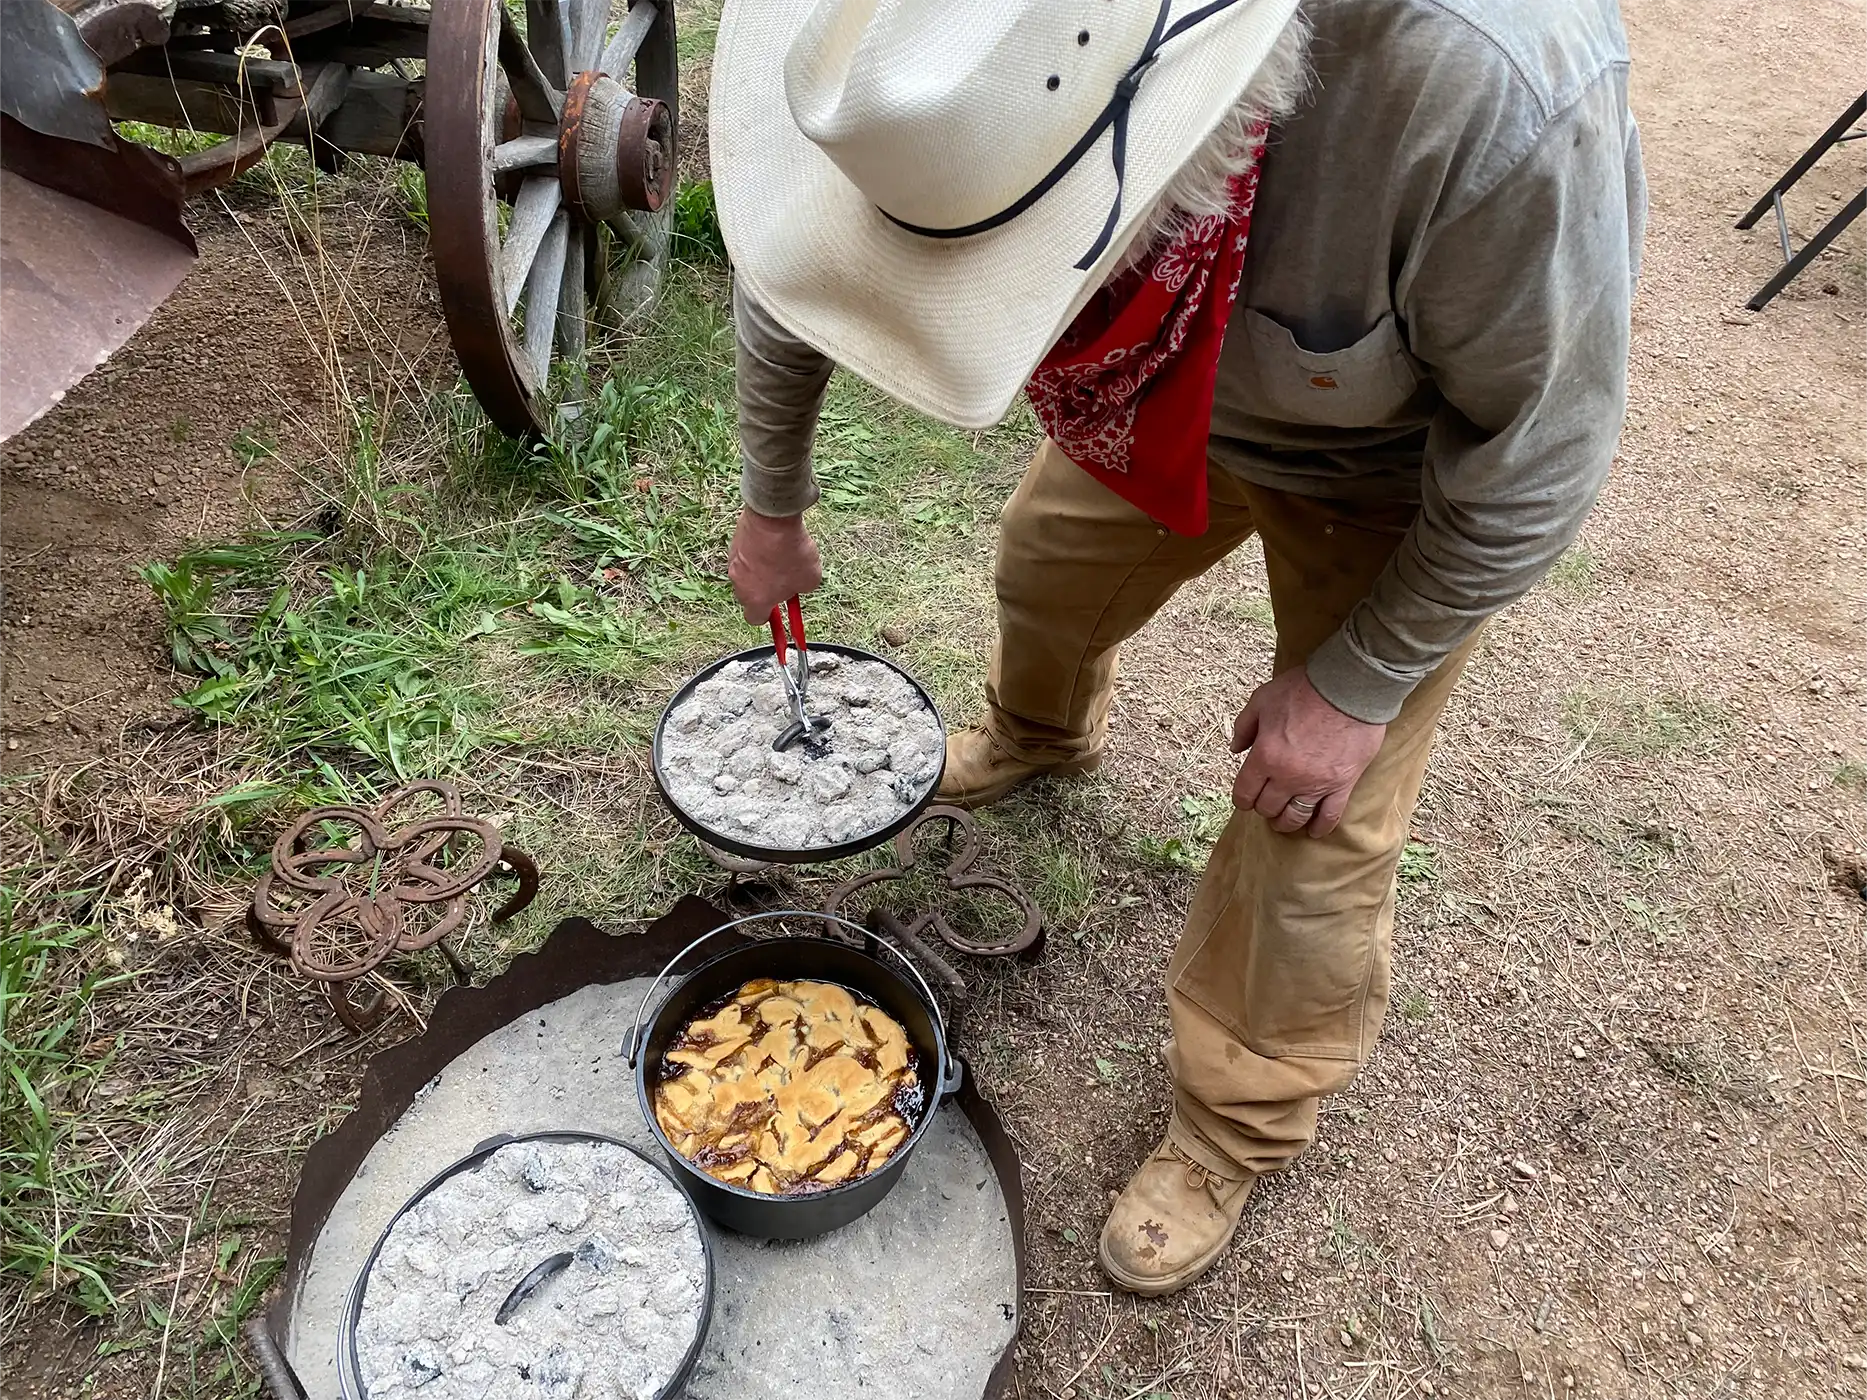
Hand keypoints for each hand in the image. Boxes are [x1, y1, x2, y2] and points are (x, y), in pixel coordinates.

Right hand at [728, 507, 822, 622]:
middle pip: (750, 593)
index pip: (755, 618)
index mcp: (756, 600)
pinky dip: (759, 549)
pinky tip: (775, 539)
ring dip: (763, 567)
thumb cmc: (791, 553)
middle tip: (786, 579)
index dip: (769, 616)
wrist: (773, 518)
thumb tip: (799, 585)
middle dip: (766, 589)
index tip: (780, 612)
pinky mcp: (735, 541)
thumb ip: (802, 589)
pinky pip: (748, 551)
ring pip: (749, 571)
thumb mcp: (810, 580)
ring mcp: (734, 561)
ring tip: (783, 553)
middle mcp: (739, 583)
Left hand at [1231, 668, 1385, 837]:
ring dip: (1286, 823)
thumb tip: (1235, 748)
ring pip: (1296, 817)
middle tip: (1266, 803)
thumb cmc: (1303, 690)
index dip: (1242, 798)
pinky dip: (1320, 827)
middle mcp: (1288, 777)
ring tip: (1284, 821)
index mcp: (1265, 756)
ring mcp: (1317, 784)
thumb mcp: (1262, 700)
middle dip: (1263, 808)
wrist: (1349, 687)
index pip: (1245, 792)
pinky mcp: (1343, 784)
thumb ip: (1244, 726)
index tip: (1245, 798)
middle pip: (1269, 808)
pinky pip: (1330, 816)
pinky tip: (1313, 831)